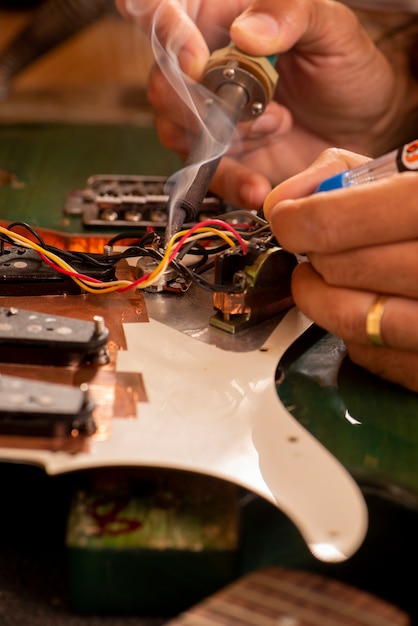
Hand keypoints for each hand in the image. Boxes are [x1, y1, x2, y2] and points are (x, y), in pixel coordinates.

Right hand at [117, 0, 417, 210]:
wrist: (365, 127)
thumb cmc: (347, 70)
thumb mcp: (331, 30)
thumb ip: (291, 15)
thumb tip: (245, 32)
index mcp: (224, 21)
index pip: (169, 16)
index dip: (172, 38)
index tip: (196, 62)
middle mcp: (208, 70)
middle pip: (164, 83)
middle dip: (199, 103)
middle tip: (250, 105)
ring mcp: (213, 118)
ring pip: (177, 131)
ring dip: (222, 140)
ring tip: (277, 125)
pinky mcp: (225, 159)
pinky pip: (208, 174)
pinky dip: (229, 182)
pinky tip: (256, 186)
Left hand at [264, 148, 417, 391]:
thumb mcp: (409, 173)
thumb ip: (340, 174)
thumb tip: (279, 202)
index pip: (334, 223)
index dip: (296, 223)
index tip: (288, 221)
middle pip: (340, 270)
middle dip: (315, 255)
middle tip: (318, 247)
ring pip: (350, 320)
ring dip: (321, 297)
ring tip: (324, 279)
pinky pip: (374, 355)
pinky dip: (356, 332)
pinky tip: (370, 306)